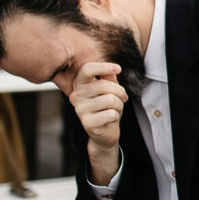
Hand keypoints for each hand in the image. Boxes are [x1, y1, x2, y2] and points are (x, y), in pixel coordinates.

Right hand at [70, 62, 128, 182]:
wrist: (104, 132)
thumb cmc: (106, 107)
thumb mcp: (109, 89)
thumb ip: (109, 78)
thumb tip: (112, 70)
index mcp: (79, 84)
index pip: (86, 69)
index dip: (103, 67)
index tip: (118, 69)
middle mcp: (75, 96)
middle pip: (103, 85)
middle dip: (119, 91)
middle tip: (123, 97)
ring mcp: (80, 110)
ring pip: (109, 99)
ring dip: (119, 104)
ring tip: (116, 108)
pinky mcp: (87, 123)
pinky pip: (111, 114)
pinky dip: (116, 115)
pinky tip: (110, 118)